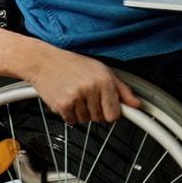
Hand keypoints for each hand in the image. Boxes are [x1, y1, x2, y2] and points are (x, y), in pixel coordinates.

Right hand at [24, 43, 140, 124]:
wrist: (43, 61)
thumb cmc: (72, 64)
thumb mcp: (102, 71)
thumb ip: (121, 89)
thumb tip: (137, 104)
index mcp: (104, 80)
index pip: (115, 114)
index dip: (110, 113)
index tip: (106, 109)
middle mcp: (92, 88)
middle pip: (100, 119)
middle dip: (94, 111)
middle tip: (86, 95)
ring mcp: (77, 97)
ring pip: (85, 120)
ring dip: (80, 112)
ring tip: (74, 94)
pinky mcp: (63, 104)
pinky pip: (72, 121)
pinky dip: (68, 114)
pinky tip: (66, 98)